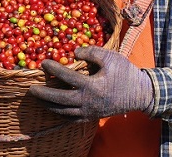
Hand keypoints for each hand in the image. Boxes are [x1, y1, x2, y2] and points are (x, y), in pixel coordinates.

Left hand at [27, 46, 153, 120]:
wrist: (141, 94)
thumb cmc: (125, 73)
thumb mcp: (110, 57)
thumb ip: (91, 52)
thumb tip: (74, 51)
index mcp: (92, 86)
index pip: (66, 77)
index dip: (53, 69)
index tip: (43, 62)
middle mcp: (88, 101)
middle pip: (59, 99)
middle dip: (43, 94)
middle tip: (31, 88)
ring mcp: (89, 112)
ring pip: (63, 112)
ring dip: (48, 106)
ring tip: (38, 99)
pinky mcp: (92, 117)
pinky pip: (71, 119)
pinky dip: (60, 115)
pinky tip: (52, 109)